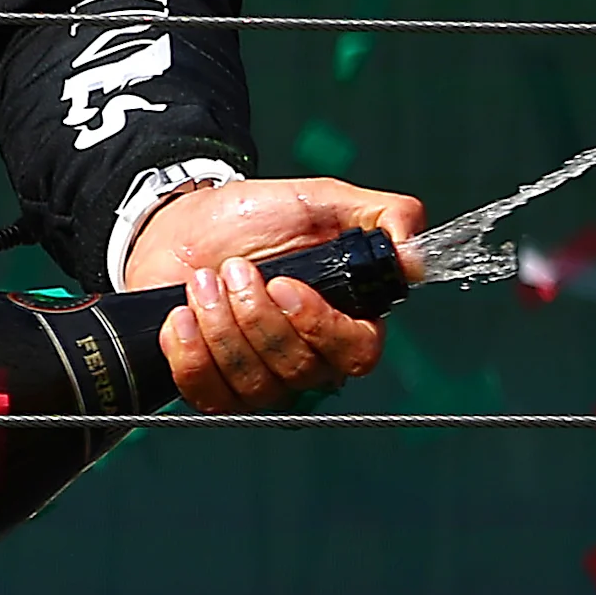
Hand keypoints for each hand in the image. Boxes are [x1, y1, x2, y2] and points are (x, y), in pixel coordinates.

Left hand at [125, 177, 428, 414]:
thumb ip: (379, 216)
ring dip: (221, 326)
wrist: (183, 224)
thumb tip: (415, 253)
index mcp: (345, 319)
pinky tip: (180, 315)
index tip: (283, 285)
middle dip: (256, 315)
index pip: (356, 353)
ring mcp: (261, 379)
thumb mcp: (319, 200)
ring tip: (202, 279)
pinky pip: (209, 394)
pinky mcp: (214, 387)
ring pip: (254, 384)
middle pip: (298, 369)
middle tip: (233, 268)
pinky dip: (190, 353)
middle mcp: (308, 359)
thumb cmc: (253, 217)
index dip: (320, 326)